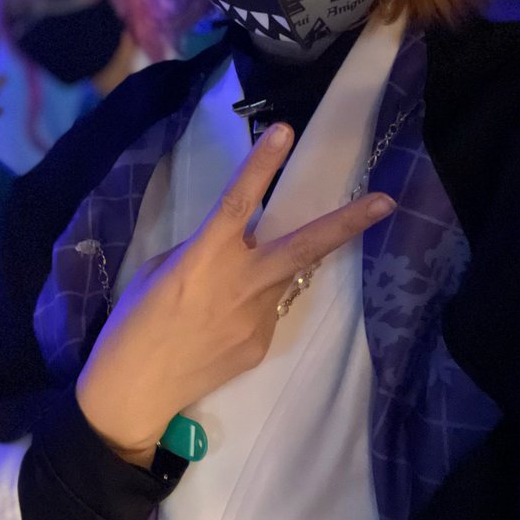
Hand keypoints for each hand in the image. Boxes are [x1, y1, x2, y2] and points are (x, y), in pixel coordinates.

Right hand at [76, 123, 396, 466]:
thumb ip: (200, 251)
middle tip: (385, 203)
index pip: (238, 200)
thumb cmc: (134, 321)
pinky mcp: (261, 343)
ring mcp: (257, 317)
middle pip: (304, 247)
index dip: (261, 164)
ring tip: (219, 295)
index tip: (284, 131)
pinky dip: (249, 307)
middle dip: (347, 224)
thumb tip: (231, 248)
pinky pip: (266, 311)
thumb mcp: (160, 270)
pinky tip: (214, 327)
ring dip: (272, 271)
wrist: (135, 388)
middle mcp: (240, 282)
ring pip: (283, 278)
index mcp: (205, 256)